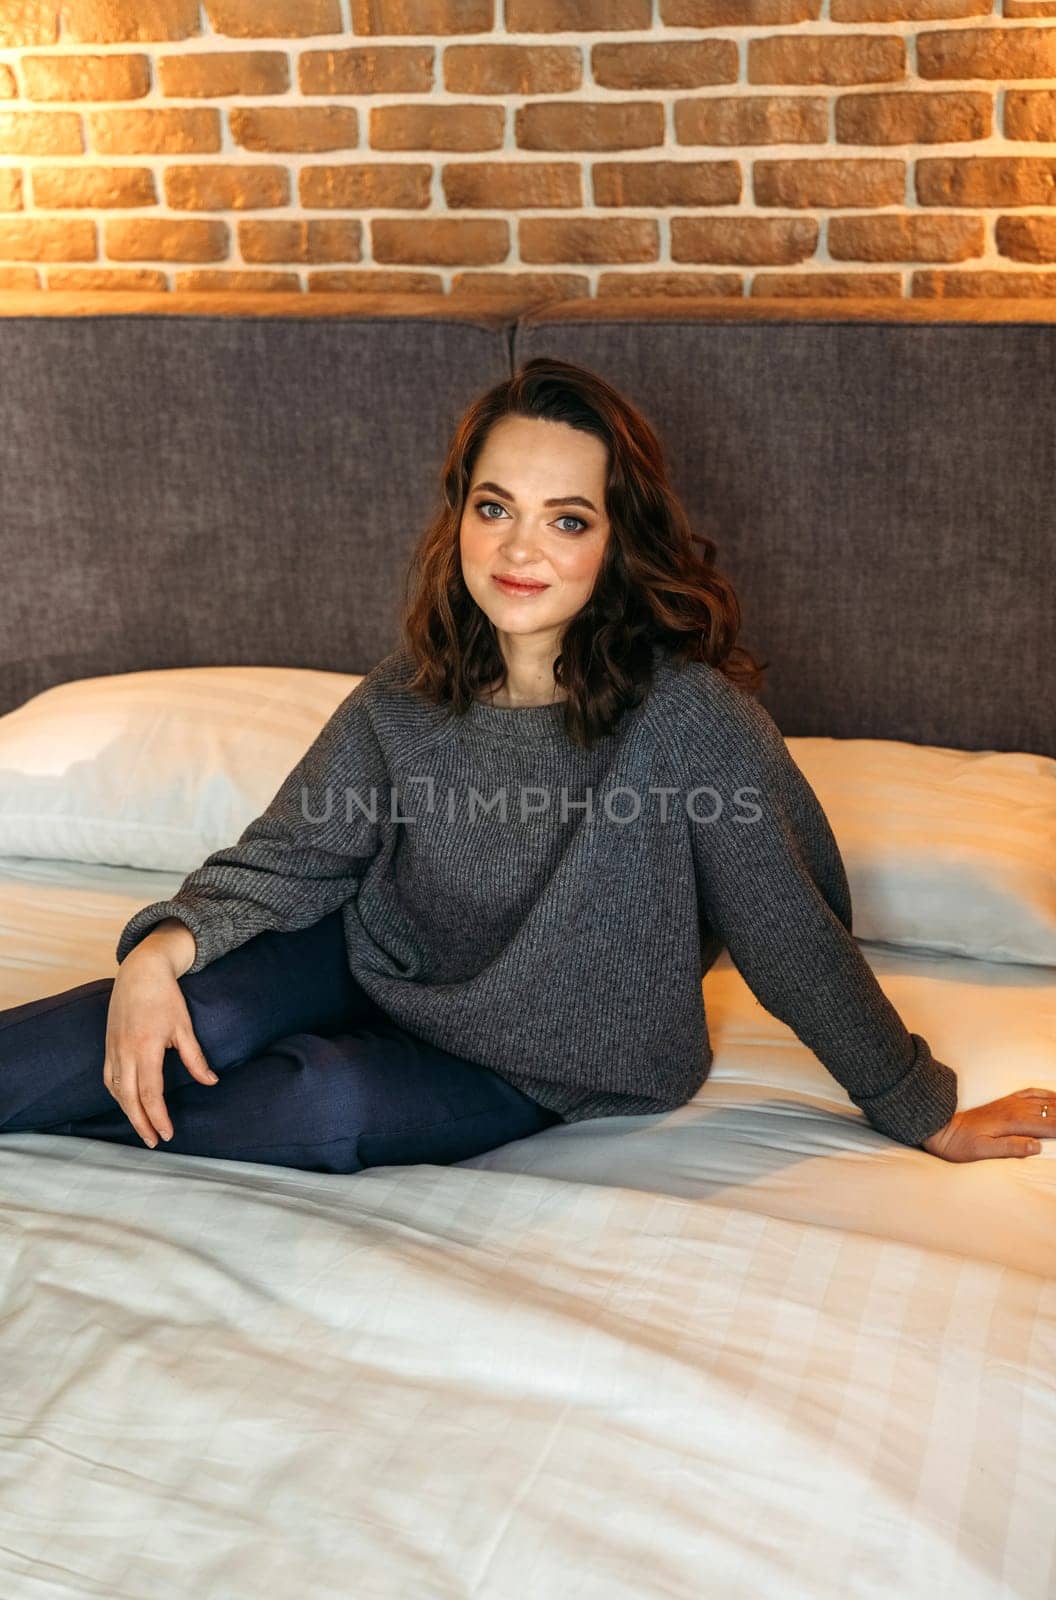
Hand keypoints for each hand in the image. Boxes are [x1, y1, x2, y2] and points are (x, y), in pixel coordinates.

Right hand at [103, 946, 217, 1147]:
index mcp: (145, 1047)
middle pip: (130, 1099)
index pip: (151, 1093)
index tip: (167, 1134)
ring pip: (116, 1091)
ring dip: (128, 1112)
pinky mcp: (108, 1045)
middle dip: (141, 1123)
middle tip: (153, 1142)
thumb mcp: (184, 1026)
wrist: (141, 971)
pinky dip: (117, 1095)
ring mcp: (113, 1049)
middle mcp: (125, 1052)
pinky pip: (109, 1078)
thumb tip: (211, 1082)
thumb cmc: (165, 996)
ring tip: (142, 1127)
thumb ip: (195, 1058)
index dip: (158, 1117)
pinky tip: (127, 1103)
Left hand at [920, 1087, 1055, 1161]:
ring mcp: (1010, 1103)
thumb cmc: (961, 1145)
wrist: (941, 1129)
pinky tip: (1055, 1096)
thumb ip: (1011, 1148)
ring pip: (1045, 1101)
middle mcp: (1014, 1109)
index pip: (1050, 1125)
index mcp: (1012, 1122)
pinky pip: (1031, 1094)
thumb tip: (1037, 1146)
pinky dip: (1048, 1094)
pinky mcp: (1006, 1102)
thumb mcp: (983, 1152)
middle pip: (1052, 1111)